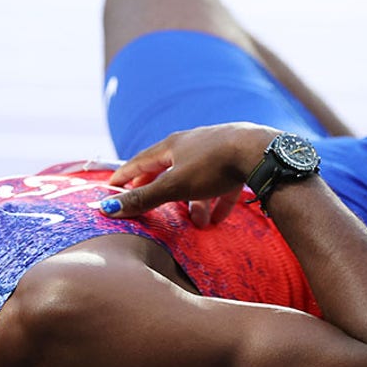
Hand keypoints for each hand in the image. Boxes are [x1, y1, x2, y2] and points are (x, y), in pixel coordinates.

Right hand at [103, 123, 276, 226]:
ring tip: (196, 223)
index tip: (113, 185)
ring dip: (194, 202)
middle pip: (169, 167)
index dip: (126, 174)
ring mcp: (217, 149)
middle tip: (148, 201)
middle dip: (160, 188)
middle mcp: (193, 143)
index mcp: (173, 145)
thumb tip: (107, 208)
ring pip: (198, 178)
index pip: (141, 160)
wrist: (259, 151)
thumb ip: (144, 198)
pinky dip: (218, 200)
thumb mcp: (175, 186)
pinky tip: (219, 219)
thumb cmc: (213, 165)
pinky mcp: (238, 160)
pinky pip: (223, 183)